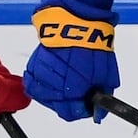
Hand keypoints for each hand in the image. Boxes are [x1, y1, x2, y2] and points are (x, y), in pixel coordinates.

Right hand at [25, 4, 117, 120]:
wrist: (75, 23)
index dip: (80, 110)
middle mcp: (54, 86)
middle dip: (69, 100)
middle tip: (77, 88)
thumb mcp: (106, 74)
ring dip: (55, 92)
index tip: (85, 104)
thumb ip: (101, 96)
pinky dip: (42, 83)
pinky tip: (52, 76)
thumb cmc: (90, 46)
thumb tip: (99, 113)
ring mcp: (41, 77)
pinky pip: (34, 84)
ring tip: (65, 77)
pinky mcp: (32, 68)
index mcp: (73, 90)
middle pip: (58, 106)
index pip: (72, 113)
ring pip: (45, 96)